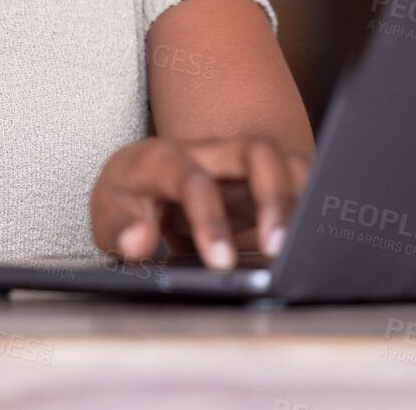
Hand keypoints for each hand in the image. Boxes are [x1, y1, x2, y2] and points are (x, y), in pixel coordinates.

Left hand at [90, 135, 311, 269]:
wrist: (140, 178)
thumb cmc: (126, 198)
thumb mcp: (105, 215)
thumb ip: (117, 230)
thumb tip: (137, 243)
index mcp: (164, 159)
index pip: (193, 179)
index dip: (210, 219)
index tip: (221, 263)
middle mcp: (209, 153)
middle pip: (257, 152)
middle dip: (276, 198)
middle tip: (279, 249)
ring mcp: (239, 165)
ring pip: (286, 163)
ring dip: (303, 201)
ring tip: (305, 249)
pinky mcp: (261, 182)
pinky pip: (297, 184)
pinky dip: (309, 209)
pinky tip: (311, 243)